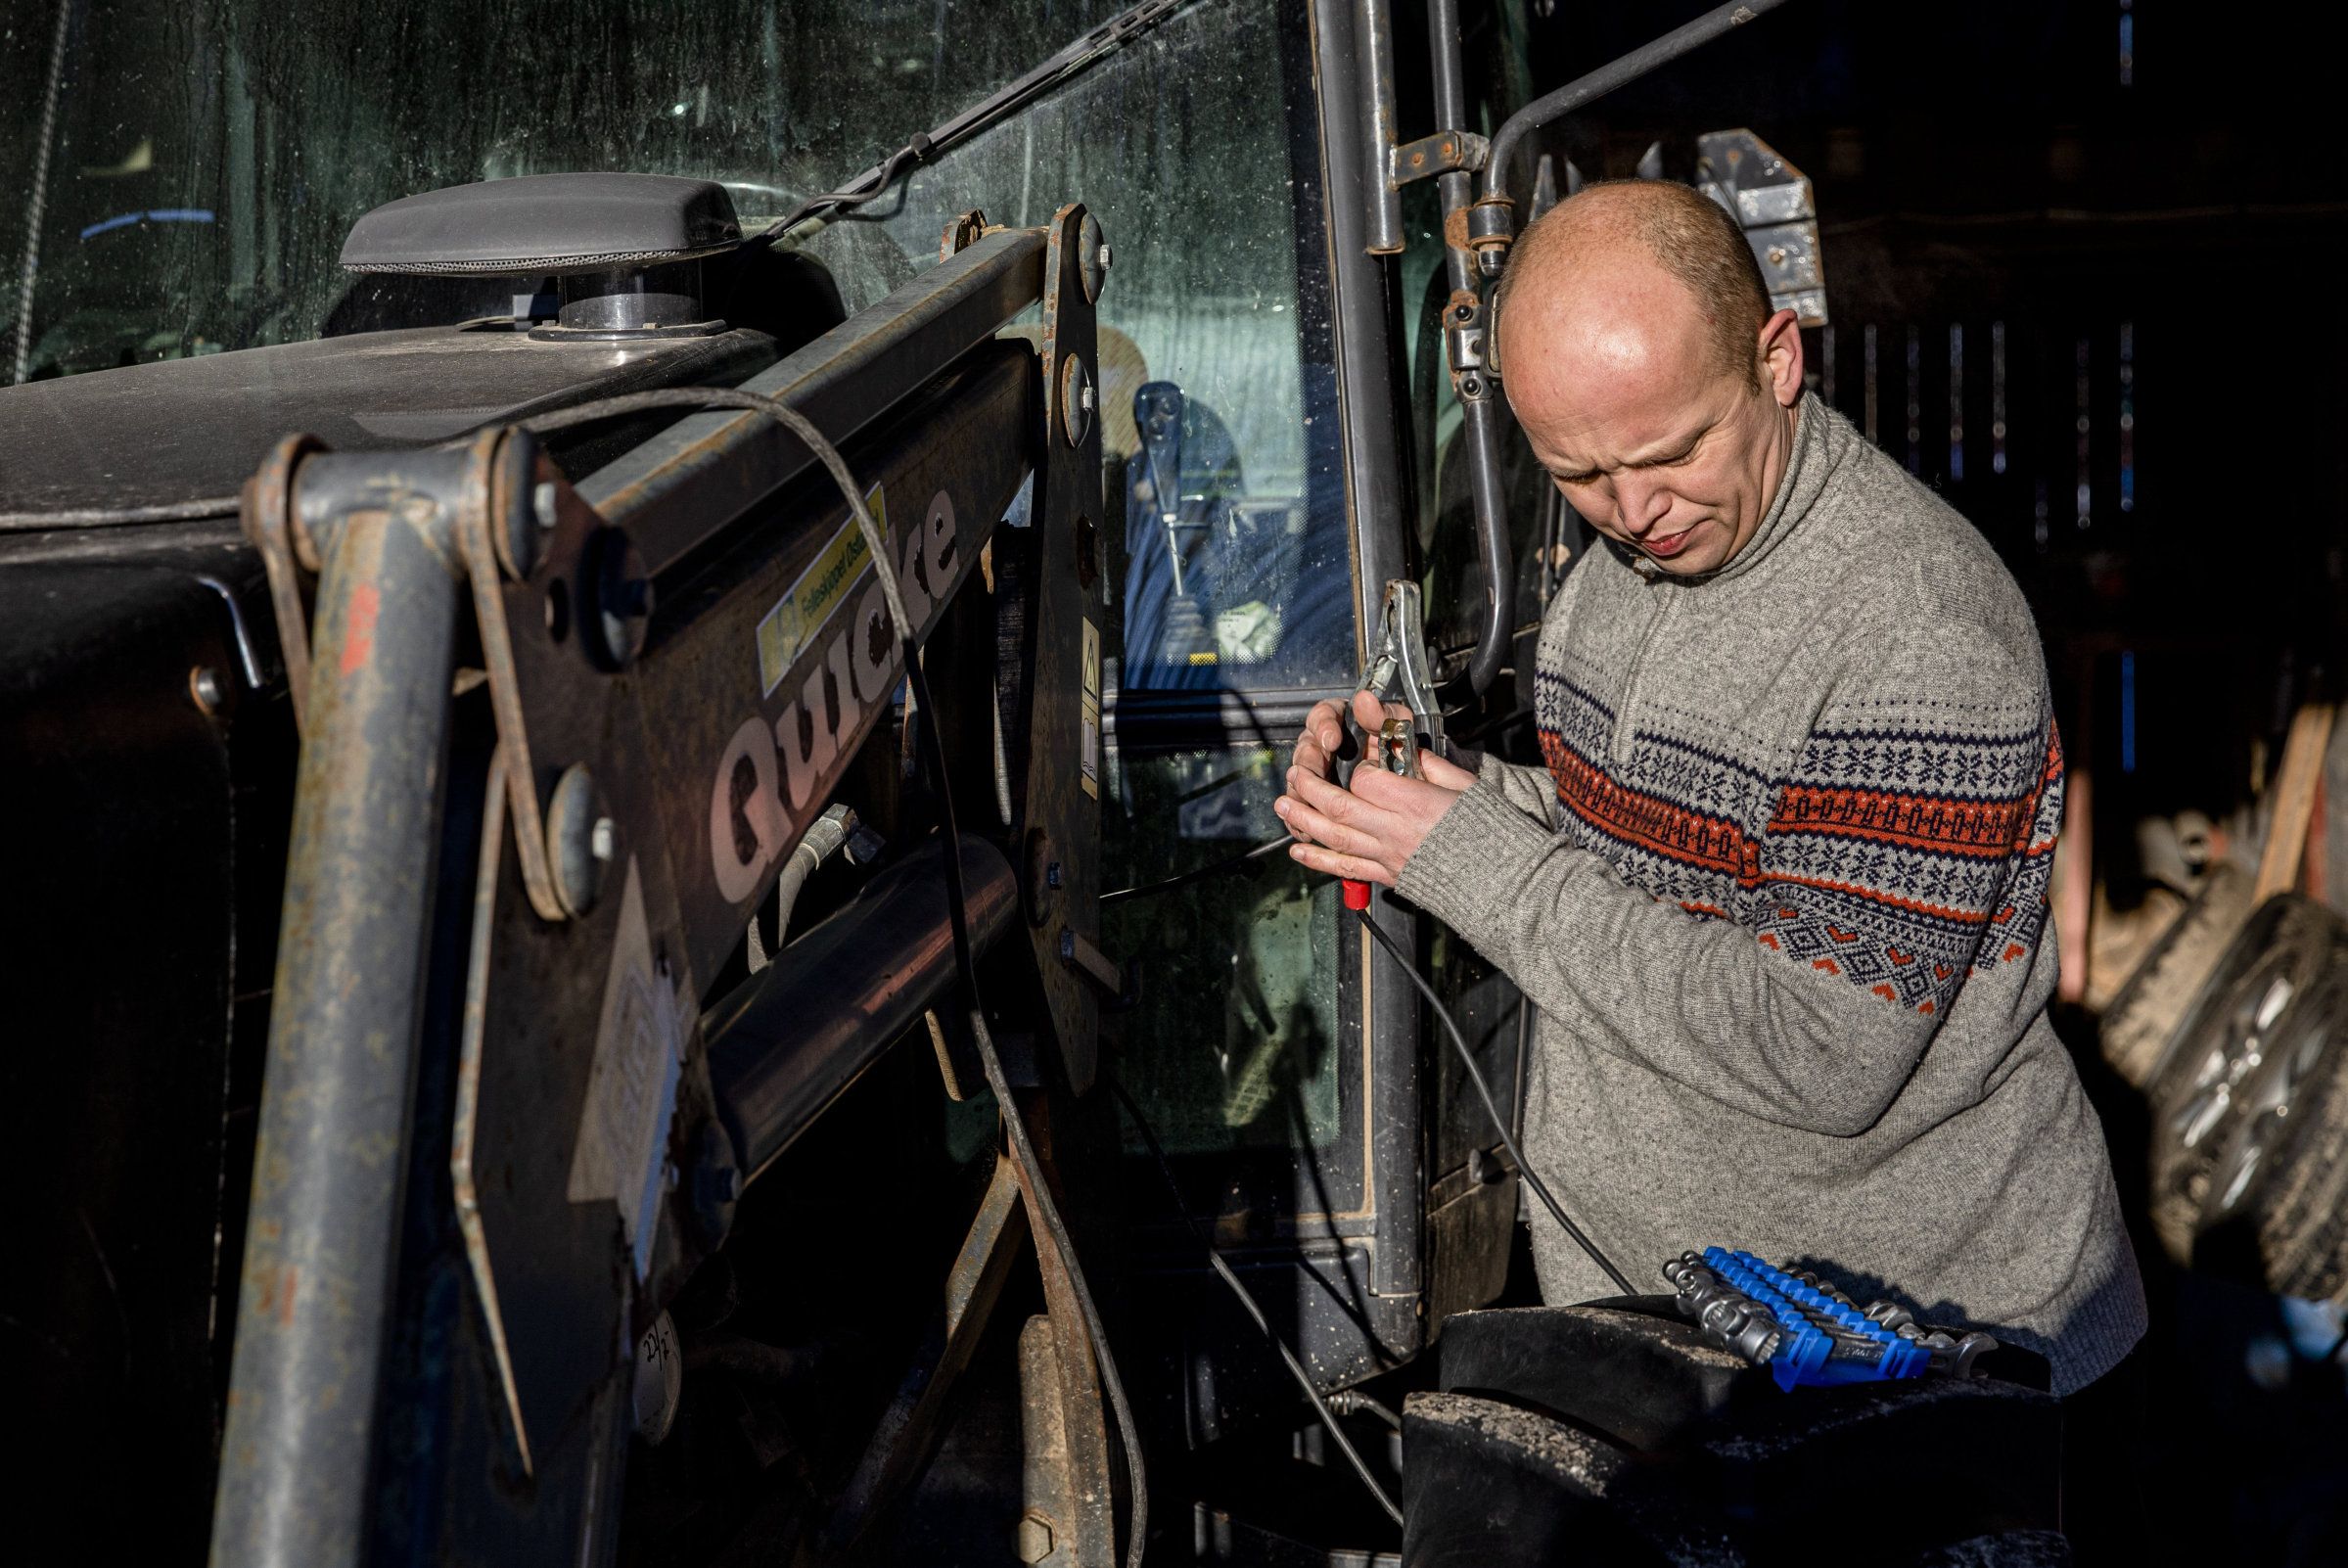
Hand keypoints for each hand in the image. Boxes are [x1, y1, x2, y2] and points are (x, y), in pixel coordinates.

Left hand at [1278, 690, 1476, 886]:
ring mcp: (1389, 856)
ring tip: (1282, 805)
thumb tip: (1405, 748)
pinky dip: (1319, 860)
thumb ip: (1430, 766)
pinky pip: (1347, 868)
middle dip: (1310, 788)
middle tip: (1294, 773)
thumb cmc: (1491, 832)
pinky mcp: (1389, 876)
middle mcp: (1395, 830)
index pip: (1366, 780)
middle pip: (1339, 806)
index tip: (1359, 763)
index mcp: (1415, 803)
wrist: (1502, 882)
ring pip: (1334, 837)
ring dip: (1303, 820)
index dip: (1357, 769)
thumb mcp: (1466, 786)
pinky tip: (1300, 852)